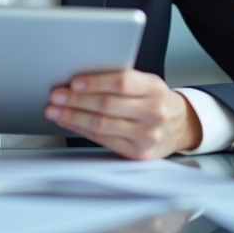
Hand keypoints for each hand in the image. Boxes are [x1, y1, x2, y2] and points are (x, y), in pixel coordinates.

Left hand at [44, 69, 201, 159]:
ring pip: (102, 124)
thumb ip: (121, 81)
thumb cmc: (154, 101)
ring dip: (73, 117)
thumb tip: (80, 80)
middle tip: (57, 95)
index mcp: (154, 88)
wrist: (178, 126)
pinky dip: (81, 130)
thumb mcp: (146, 84)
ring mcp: (146, 135)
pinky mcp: (137, 153)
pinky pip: (103, 140)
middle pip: (107, 105)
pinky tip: (68, 122)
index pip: (122, 83)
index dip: (96, 82)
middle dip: (76, 100)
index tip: (74, 82)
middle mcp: (153, 113)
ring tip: (55, 110)